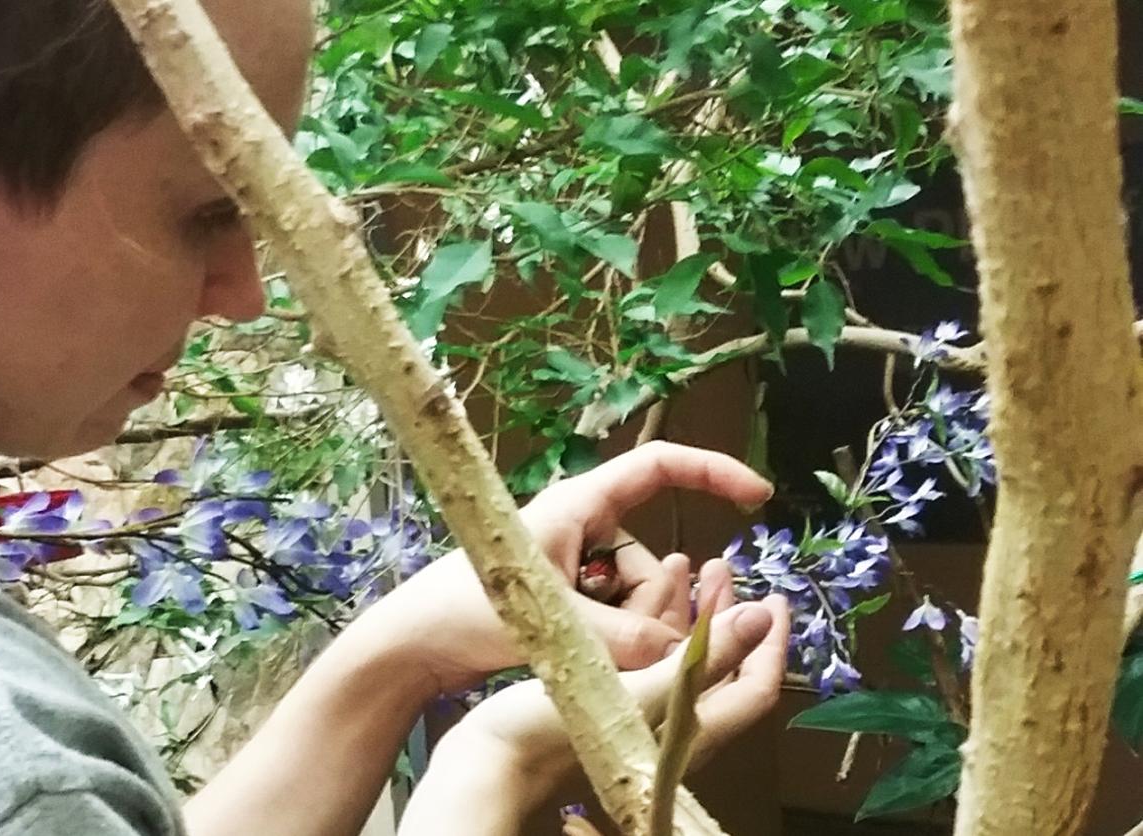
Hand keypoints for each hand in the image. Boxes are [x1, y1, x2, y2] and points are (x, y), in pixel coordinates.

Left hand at [357, 441, 773, 693]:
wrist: (410, 645)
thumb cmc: (461, 610)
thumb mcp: (552, 623)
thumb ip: (624, 641)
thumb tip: (685, 655)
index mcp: (577, 504)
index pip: (657, 466)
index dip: (712, 472)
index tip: (758, 497)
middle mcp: (580, 527)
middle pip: (651, 558)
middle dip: (654, 605)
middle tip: (623, 644)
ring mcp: (572, 566)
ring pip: (636, 598)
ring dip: (629, 632)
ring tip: (580, 654)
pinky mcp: (565, 600)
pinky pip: (616, 617)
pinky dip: (614, 642)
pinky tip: (579, 660)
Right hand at [410, 561, 788, 825]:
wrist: (488, 764)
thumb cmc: (556, 733)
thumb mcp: (637, 691)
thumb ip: (702, 658)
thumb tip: (758, 618)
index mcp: (691, 734)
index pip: (754, 688)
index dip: (771, 644)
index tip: (774, 597)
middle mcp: (673, 730)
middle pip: (719, 669)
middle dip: (728, 616)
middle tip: (725, 567)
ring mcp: (638, 719)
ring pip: (681, 660)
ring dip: (688, 612)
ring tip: (686, 564)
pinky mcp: (607, 709)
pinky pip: (646, 660)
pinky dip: (651, 624)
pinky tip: (637, 591)